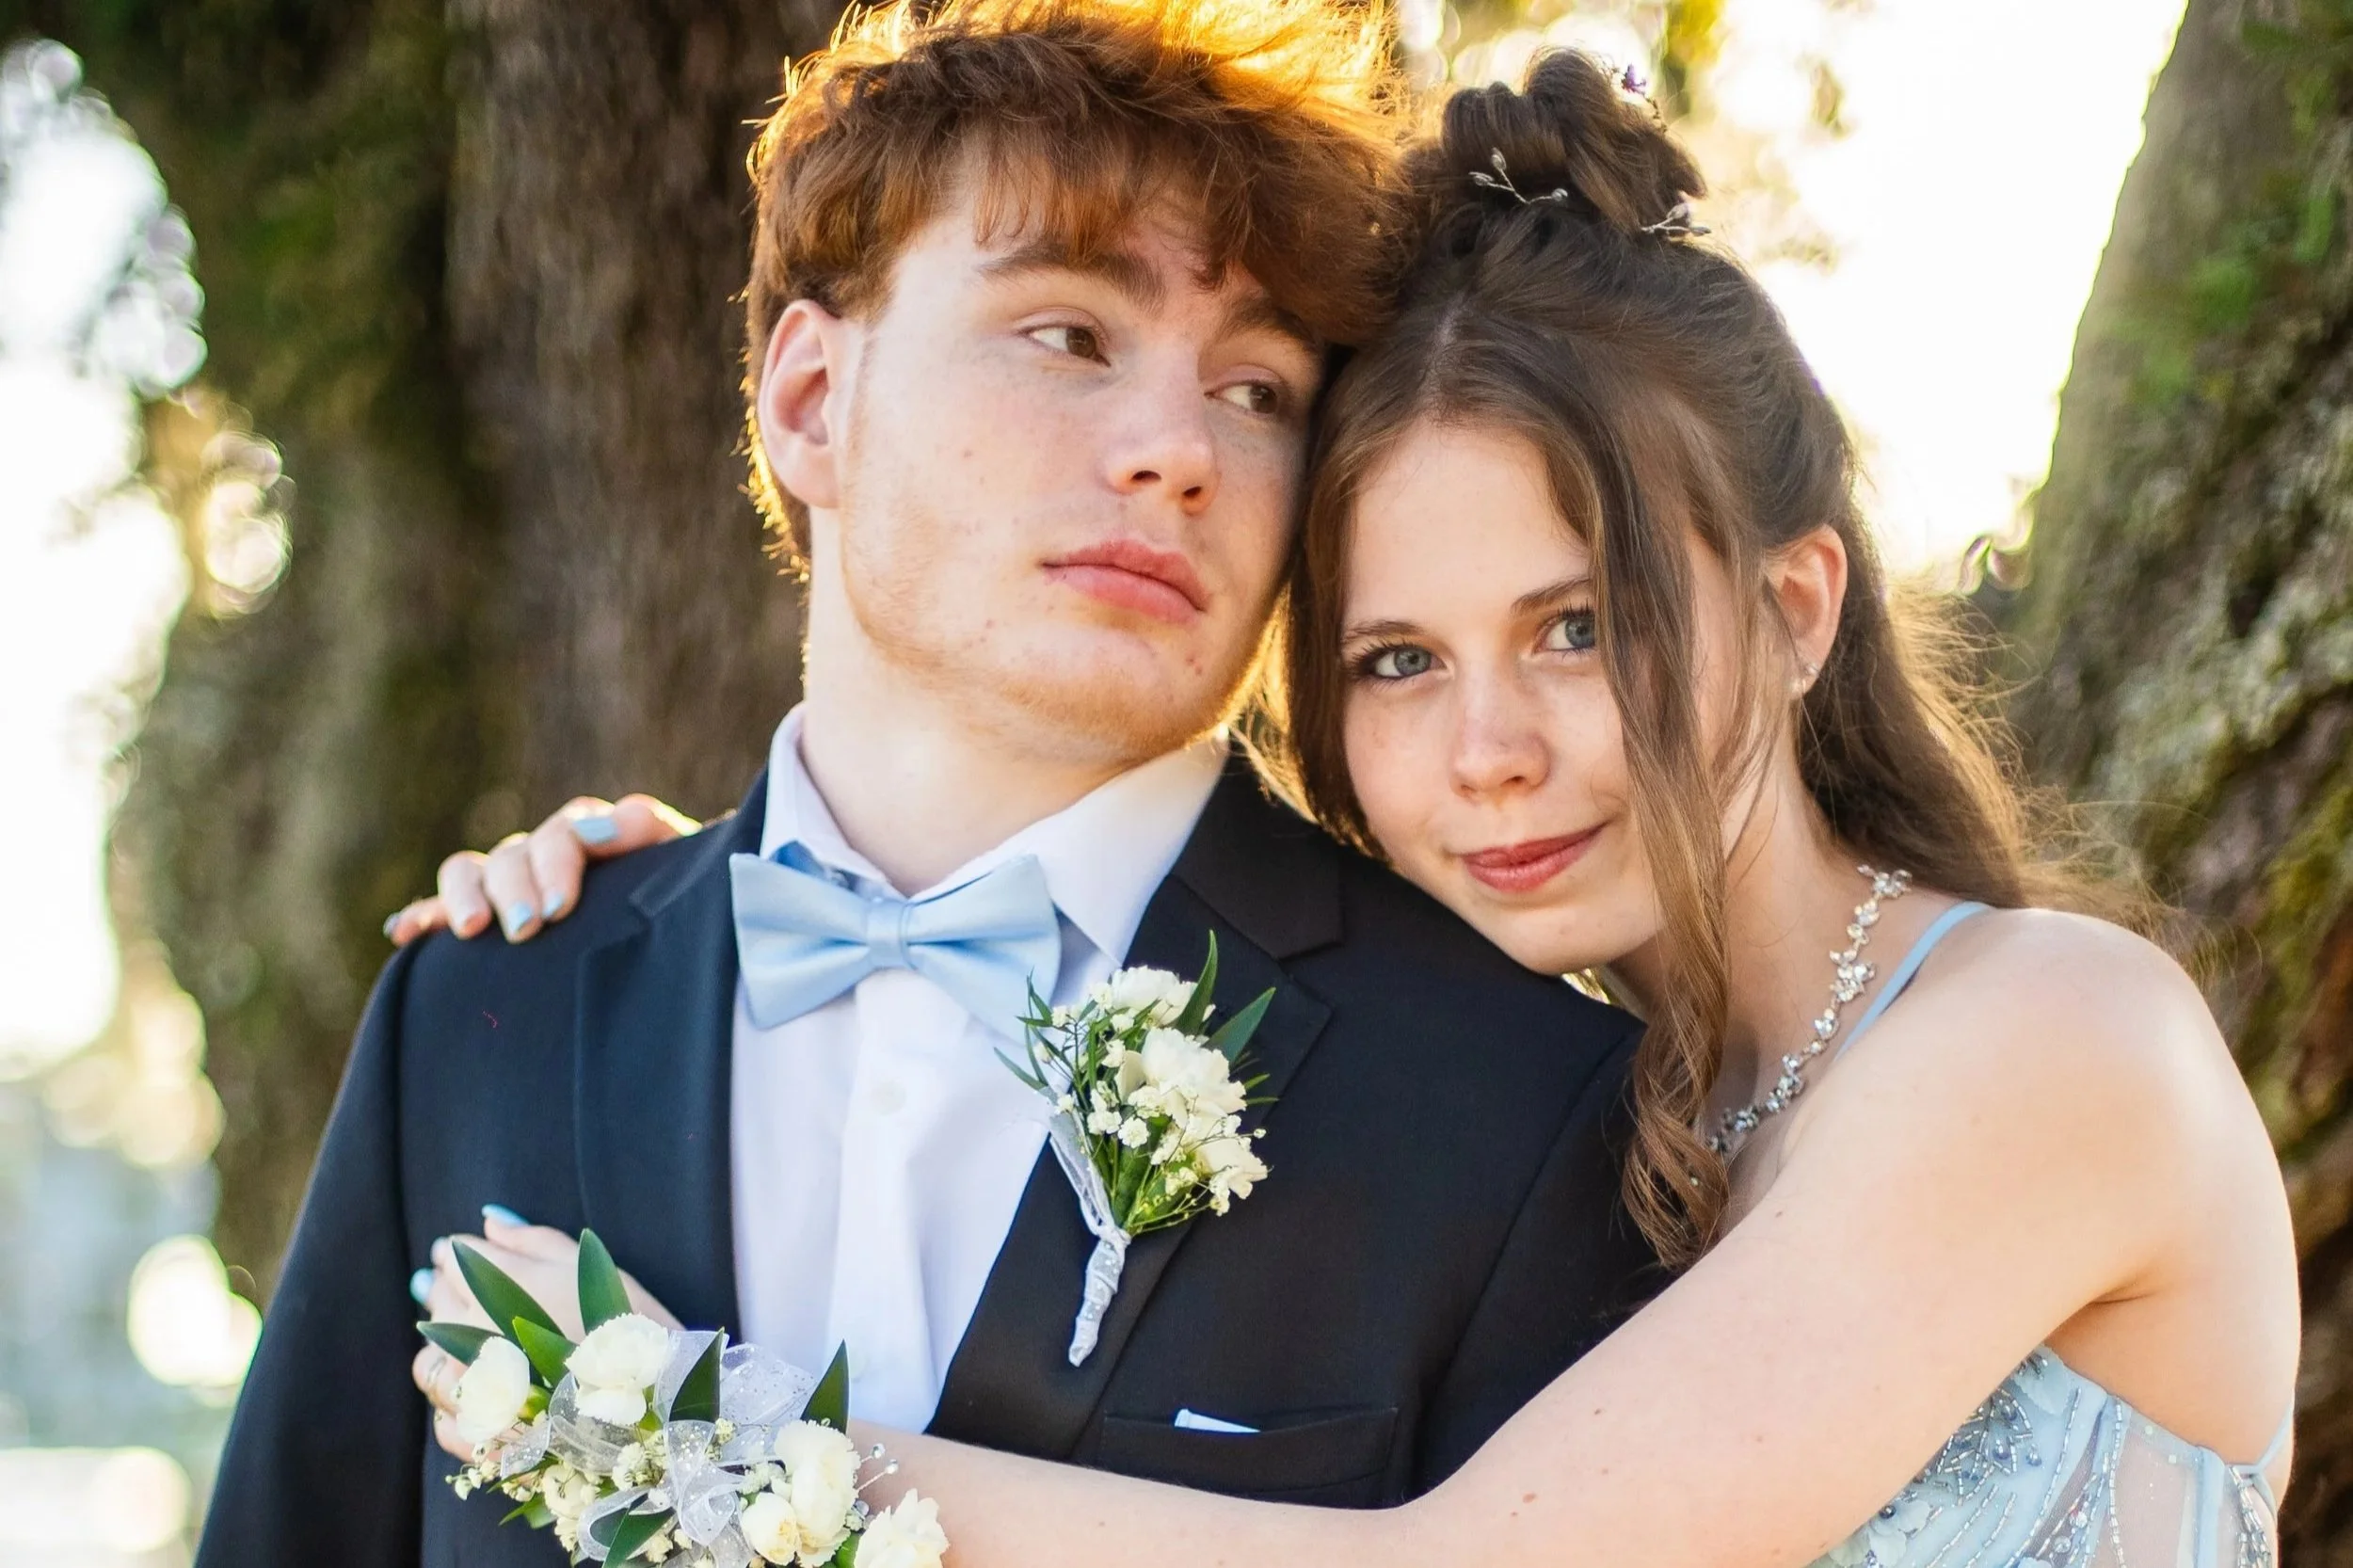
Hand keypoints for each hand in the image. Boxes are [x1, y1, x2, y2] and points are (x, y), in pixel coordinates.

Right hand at [384, 794, 697, 946]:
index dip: (558, 862)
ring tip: (472, 931)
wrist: (670, 940)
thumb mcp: (676, 865)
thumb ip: (648, 831)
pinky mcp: (484, 917)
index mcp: (593, 836)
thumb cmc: (679, 903)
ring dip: (466, 897)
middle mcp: (545, 853)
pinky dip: (423, 916)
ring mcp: (511, 884)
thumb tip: (611, 819)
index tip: (561, 908)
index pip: (566, 831)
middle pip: (514, 854)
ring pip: (470, 871)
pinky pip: (442, 909)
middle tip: (526, 929)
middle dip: (515, 889)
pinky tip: (405, 932)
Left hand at [411, 1209, 684, 1459]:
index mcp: (500, 1286)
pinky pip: (445, 1420)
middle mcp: (471, 1337)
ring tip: (477, 1348)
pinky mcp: (477, 1442)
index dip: (459, 1253)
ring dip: (444, 1349)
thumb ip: (534, 1242)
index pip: (457, 1258)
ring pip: (428, 1364)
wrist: (657, 1409)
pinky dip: (457, 1406)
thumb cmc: (630, 1328)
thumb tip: (490, 1220)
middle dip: (448, 1291)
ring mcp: (469, 1394)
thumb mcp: (590, 1269)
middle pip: (437, 1302)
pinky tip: (484, 1398)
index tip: (463, 1253)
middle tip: (469, 1292)